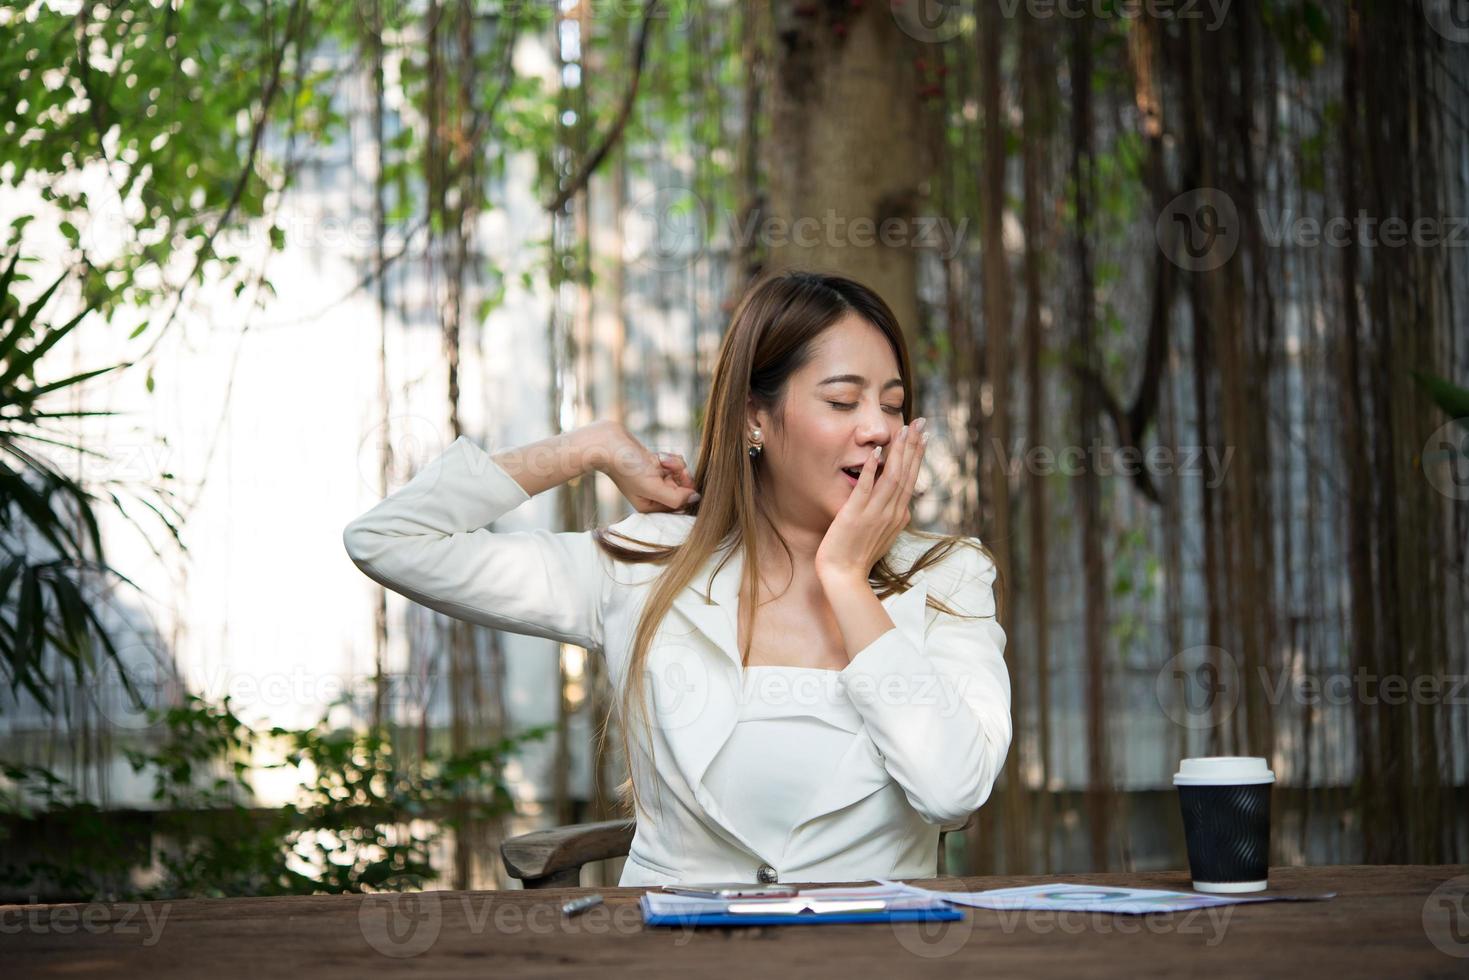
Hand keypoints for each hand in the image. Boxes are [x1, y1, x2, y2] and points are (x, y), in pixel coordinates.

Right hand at [599, 425, 700, 513]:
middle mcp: (654, 495)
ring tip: (659, 459)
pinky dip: (669, 457)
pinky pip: (674, 463)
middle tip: (666, 465)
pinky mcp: (656, 466)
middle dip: (678, 473)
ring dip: (673, 463)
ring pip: (680, 473)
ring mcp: (655, 480)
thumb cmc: (628, 468)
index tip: (676, 477)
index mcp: (651, 507)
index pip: (681, 503)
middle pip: (683, 487)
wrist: (610, 443)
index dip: (685, 489)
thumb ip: (676, 498)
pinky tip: (657, 455)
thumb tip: (696, 498)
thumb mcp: (652, 487)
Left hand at [814, 417, 927, 584]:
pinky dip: (872, 470)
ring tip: (904, 429)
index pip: (911, 479)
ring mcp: (875, 513)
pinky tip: (876, 452)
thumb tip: (901, 507)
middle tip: (921, 423)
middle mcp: (891, 512)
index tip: (923, 437)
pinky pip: (866, 488)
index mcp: (898, 515)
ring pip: (892, 477)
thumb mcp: (883, 535)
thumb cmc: (859, 557)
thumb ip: (891, 518)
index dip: (917, 456)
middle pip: (906, 473)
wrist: (845, 577)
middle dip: (914, 446)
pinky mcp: (855, 515)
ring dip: (899, 452)